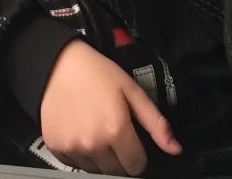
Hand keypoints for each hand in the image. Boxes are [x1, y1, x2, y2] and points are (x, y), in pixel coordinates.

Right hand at [39, 39, 182, 175]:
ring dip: (99, 157)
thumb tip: (175, 148)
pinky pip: (74, 164)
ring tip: (95, 130)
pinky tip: (80, 131)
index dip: (137, 154)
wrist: (58, 63)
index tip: (130, 139)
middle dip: (119, 156)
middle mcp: (93, 143)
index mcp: (115, 130)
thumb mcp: (132, 91)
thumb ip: (156, 123)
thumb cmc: (96, 73)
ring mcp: (72, 146)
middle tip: (112, 131)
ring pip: (95, 170)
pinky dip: (80, 153)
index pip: (136, 166)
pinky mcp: (55, 146)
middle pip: (116, 171)